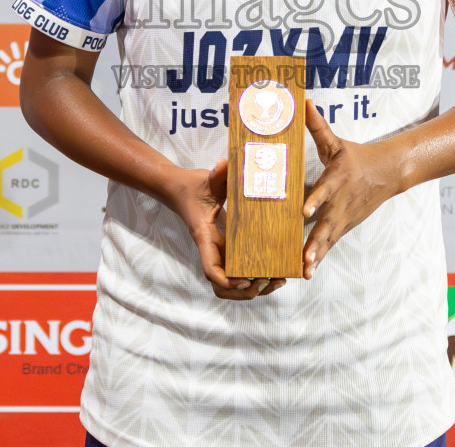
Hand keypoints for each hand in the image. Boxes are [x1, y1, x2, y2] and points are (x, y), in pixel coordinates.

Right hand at [164, 159, 285, 300]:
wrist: (179, 189)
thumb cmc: (192, 186)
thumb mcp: (206, 179)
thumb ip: (216, 174)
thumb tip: (224, 164)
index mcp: (205, 237)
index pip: (211, 269)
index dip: (228, 280)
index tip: (248, 279)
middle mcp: (211, 249)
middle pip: (222, 287)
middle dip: (245, 291)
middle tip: (270, 280)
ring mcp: (217, 251)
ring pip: (228, 285)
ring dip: (250, 290)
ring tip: (275, 280)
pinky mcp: (225, 247)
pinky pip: (236, 271)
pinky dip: (251, 277)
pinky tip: (271, 271)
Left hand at [301, 103, 403, 279]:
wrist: (388, 172)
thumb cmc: (356, 156)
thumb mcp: (336, 141)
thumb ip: (317, 126)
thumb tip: (302, 101)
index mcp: (337, 180)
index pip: (324, 191)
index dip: (315, 201)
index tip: (304, 212)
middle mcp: (340, 202)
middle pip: (327, 223)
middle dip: (316, 240)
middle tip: (305, 256)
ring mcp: (344, 218)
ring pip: (329, 238)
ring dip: (317, 254)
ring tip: (305, 270)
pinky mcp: (344, 226)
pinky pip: (330, 244)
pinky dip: (320, 257)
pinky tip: (307, 272)